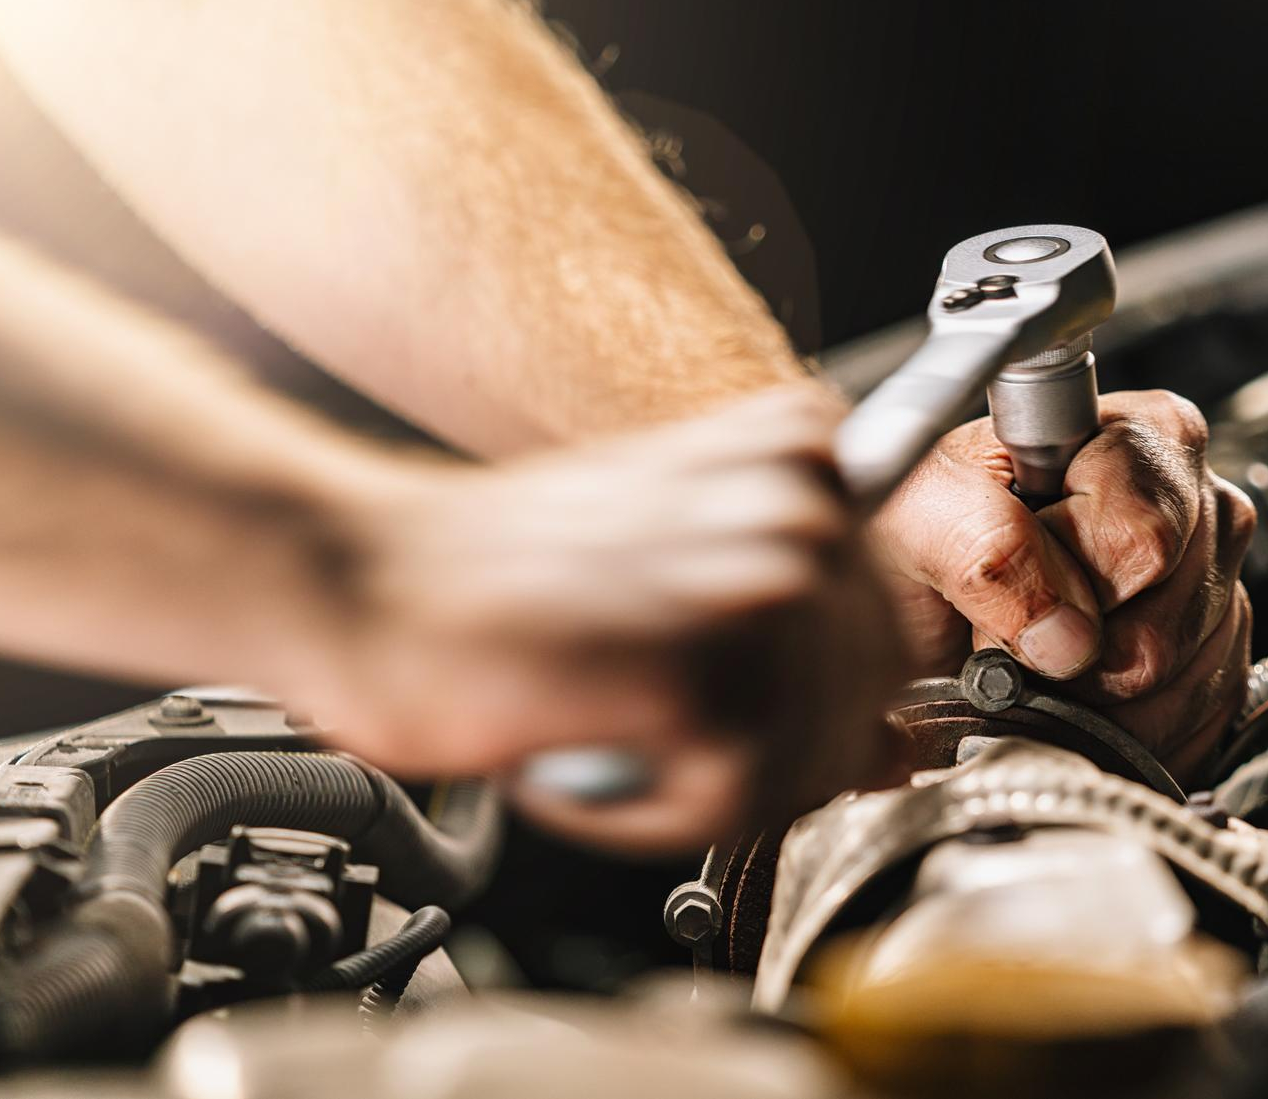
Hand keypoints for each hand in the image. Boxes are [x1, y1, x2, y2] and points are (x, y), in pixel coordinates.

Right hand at [288, 385, 907, 853]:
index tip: (733, 693)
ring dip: (706, 785)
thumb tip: (898, 743)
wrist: (368, 581)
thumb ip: (808, 648)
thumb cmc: (506, 575)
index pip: (898, 631)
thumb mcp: (685, 580)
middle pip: (870, 705)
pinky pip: (742, 809)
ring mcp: (767, 586)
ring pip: (815, 765)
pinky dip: (657, 817)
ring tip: (613, 727)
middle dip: (769, 748)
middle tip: (655, 721)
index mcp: (806, 450)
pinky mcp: (714, 678)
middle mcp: (805, 501)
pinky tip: (592, 754)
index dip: (819, 694)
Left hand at [871, 390, 1254, 784]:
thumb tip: (1063, 631)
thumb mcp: (917, 511)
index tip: (1014, 577)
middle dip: (1074, 652)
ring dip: (1090, 697)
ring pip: (1181, 681)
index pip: (1142, 534)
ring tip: (1036, 655)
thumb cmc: (923, 532)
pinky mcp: (1217, 655)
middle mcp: (1195, 501)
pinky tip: (1073, 694)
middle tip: (1014, 625)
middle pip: (1167, 619)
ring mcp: (1215, 582)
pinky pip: (1192, 720)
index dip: (1070, 578)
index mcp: (1138, 435)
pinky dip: (1118, 729)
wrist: (916, 599)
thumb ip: (981, 543)